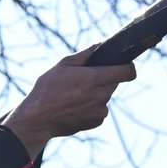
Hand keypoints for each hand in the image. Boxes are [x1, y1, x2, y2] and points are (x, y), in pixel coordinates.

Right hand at [1, 48, 135, 157]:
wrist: (37, 118)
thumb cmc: (48, 89)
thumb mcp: (63, 65)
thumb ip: (86, 54)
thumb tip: (100, 45)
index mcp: (96, 78)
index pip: (128, 72)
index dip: (128, 67)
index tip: (124, 65)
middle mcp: (101, 96)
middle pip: (113, 83)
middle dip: (104, 79)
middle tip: (84, 79)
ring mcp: (100, 111)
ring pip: (105, 97)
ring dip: (96, 94)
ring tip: (74, 95)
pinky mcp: (96, 122)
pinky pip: (99, 110)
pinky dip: (91, 107)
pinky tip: (74, 106)